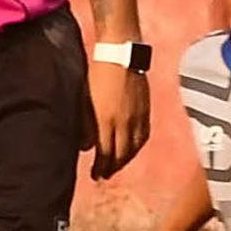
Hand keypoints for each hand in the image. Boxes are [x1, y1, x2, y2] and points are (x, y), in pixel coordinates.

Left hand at [87, 59, 151, 179]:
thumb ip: (85, 125)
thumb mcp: (84, 99)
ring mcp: (137, 118)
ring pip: (134, 148)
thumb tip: (85, 147)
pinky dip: (136, 148)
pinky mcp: (146, 112)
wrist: (121, 54)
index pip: (105, 153)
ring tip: (116, 165)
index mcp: (106, 120)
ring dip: (125, 160)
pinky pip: (143, 137)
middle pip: (121, 155)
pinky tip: (131, 150)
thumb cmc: (97, 74)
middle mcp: (124, 123)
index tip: (95, 175)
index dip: (100, 167)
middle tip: (104, 175)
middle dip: (112, 168)